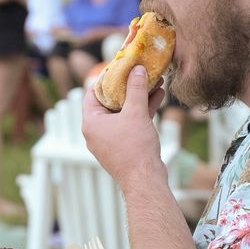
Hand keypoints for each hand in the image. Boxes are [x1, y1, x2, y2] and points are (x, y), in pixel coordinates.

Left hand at [82, 65, 165, 183]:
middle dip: (127, 86)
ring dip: (138, 97)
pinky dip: (141, 111)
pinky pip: (130, 123)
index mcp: (91, 122)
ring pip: (123, 112)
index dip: (106, 78)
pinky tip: (158, 97)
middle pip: (110, 101)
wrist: (145, 180)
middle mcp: (97, 131)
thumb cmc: (135, 148)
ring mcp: (110, 140)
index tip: (120, 67)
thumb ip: (136, 89)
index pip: (92, 93)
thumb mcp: (136, 113)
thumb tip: (136, 69)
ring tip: (154, 81)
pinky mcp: (123, 146)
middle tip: (139, 72)